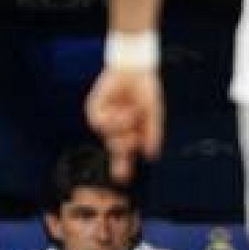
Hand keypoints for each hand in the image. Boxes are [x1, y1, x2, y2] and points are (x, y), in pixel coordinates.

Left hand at [85, 68, 163, 182]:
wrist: (135, 70)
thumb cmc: (145, 91)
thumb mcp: (153, 114)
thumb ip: (152, 134)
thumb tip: (151, 155)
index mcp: (127, 131)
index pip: (123, 153)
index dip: (122, 167)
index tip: (123, 180)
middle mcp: (114, 127)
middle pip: (114, 148)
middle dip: (122, 152)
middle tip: (132, 143)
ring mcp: (103, 118)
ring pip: (108, 136)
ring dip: (123, 127)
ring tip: (132, 113)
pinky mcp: (95, 109)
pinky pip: (101, 123)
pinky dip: (115, 119)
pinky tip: (123, 109)